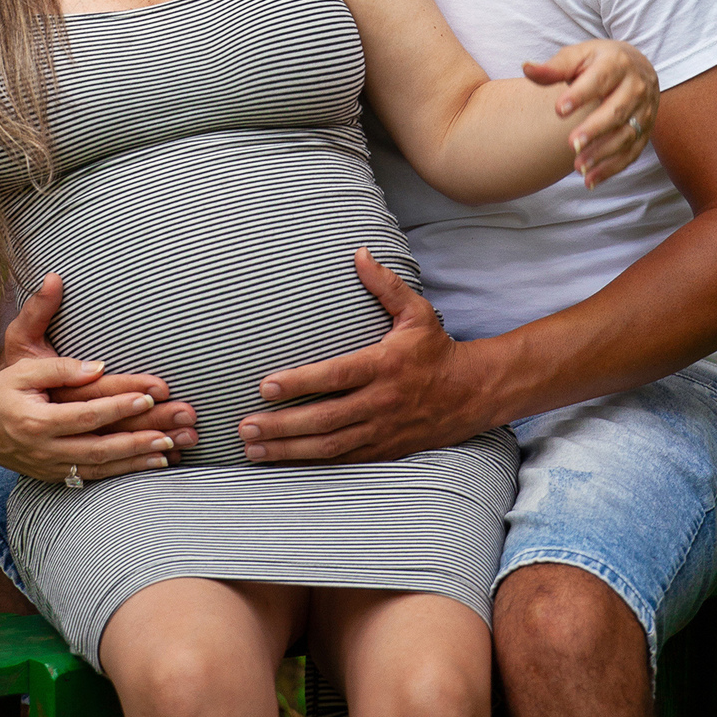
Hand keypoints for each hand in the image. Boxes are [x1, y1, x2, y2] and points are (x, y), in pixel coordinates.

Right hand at [0, 270, 196, 476]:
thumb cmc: (1, 388)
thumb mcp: (24, 368)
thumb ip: (61, 368)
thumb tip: (98, 367)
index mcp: (36, 421)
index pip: (85, 414)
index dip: (117, 407)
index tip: (147, 397)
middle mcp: (43, 450)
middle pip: (98, 448)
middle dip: (137, 441)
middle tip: (170, 433)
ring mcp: (48, 468)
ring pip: (99, 468)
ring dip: (134, 462)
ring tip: (168, 453)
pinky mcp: (53, 477)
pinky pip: (91, 478)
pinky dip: (120, 474)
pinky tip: (146, 467)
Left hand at [237, 248, 490, 464]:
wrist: (470, 394)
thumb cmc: (435, 349)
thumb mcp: (417, 313)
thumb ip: (385, 285)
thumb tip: (359, 253)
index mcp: (385, 366)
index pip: (336, 376)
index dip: (300, 382)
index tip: (266, 386)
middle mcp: (381, 402)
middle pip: (325, 419)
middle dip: (283, 425)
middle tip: (246, 427)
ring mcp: (381, 431)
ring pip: (329, 446)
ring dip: (289, 450)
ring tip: (253, 449)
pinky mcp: (382, 450)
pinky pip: (342, 460)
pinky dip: (310, 463)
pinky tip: (282, 462)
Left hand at [524, 39, 657, 187]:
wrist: (638, 66)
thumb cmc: (599, 61)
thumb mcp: (578, 56)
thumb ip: (554, 67)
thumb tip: (526, 68)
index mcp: (616, 64)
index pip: (598, 80)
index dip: (580, 95)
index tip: (559, 110)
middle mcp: (635, 87)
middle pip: (616, 111)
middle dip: (594, 129)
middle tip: (571, 144)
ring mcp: (644, 111)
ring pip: (626, 135)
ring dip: (602, 154)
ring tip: (578, 166)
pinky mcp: (646, 131)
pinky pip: (632, 153)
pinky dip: (612, 169)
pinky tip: (591, 180)